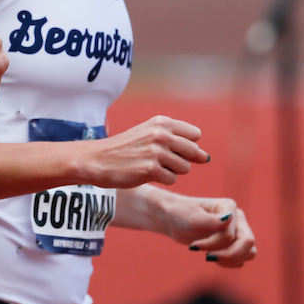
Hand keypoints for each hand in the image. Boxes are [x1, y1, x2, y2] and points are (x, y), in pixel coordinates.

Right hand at [81, 115, 209, 187]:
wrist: (97, 159)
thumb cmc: (126, 149)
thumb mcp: (150, 136)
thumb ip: (180, 143)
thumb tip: (206, 158)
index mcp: (162, 122)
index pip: (195, 135)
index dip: (184, 145)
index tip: (167, 148)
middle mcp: (161, 134)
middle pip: (193, 152)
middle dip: (181, 159)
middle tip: (158, 160)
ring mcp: (157, 151)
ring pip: (185, 168)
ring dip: (171, 171)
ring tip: (150, 166)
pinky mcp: (152, 169)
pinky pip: (173, 180)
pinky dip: (162, 180)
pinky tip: (145, 174)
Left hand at [162, 195, 256, 267]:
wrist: (172, 220)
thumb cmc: (180, 215)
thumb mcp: (192, 218)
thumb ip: (211, 220)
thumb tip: (229, 218)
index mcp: (228, 206)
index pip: (231, 234)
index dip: (213, 243)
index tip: (193, 246)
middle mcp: (237, 218)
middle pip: (248, 243)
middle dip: (228, 255)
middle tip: (207, 257)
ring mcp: (237, 231)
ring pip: (249, 253)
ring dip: (230, 259)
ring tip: (209, 257)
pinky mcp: (234, 243)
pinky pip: (241, 259)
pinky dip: (228, 263)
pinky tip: (212, 256)